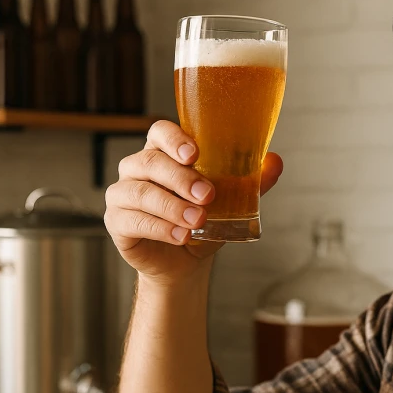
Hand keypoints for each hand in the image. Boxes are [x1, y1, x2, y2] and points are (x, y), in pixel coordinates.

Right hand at [104, 120, 283, 283]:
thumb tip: (275, 162)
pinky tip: (181, 236)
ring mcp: (122, 194)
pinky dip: (160, 228)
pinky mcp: (117, 222)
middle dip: (181, 179)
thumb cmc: (204, 220)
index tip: (194, 154)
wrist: (186, 261)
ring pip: (139, 192)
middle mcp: (137, 168)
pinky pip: (132, 220)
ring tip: (197, 220)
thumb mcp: (231, 200)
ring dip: (171, 206)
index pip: (159, 132)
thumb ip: (251, 181)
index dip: (174, 139)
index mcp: (163, 153)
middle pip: (150, 162)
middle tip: (208, 196)